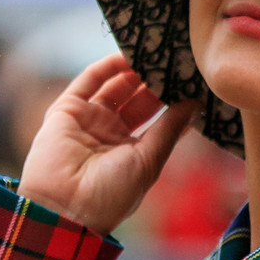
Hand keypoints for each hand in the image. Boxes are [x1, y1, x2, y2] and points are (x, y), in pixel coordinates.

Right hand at [18, 52, 193, 237]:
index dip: (174, 100)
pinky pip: (89, 81)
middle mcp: (110, 135)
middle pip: (139, 99)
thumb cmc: (110, 195)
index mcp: (132, 153)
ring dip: (136, 69)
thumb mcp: (149, 161)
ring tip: (158, 51)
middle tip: (178, 58)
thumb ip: (170, 129)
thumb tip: (196, 104)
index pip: (157, 119)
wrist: (63, 208)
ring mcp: (89, 120)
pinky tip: (129, 53)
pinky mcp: (67, 109)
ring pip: (116, 86)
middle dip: (158, 80)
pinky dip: (108, 66)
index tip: (194, 79)